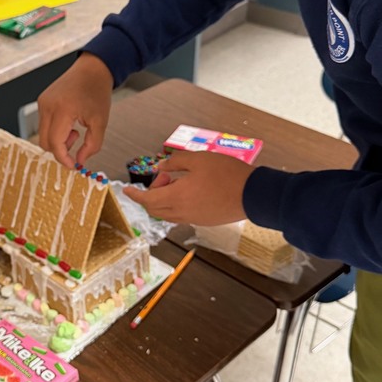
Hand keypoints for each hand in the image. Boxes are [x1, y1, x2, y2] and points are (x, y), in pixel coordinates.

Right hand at [37, 53, 113, 166]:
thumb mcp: (100, 122)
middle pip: (44, 142)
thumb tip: (80, 161)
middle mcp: (48, 105)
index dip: (63, 158)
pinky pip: (44, 124)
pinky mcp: (42, 101)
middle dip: (60, 149)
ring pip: (43, 134)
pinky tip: (69, 122)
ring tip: (75, 130)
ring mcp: (42, 103)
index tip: (73, 165)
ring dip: (58, 139)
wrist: (92, 70)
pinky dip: (55, 130)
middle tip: (76, 142)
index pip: (55, 143)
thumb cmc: (97, 92)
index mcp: (63, 109)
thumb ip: (92, 145)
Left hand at [124, 150, 254, 224]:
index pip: (147, 200)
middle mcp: (182, 212)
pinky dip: (176, 205)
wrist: (254, 194)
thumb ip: (175, 162)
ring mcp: (194, 219)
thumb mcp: (198, 159)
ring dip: (165, 199)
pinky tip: (190, 190)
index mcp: (177, 197)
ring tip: (179, 181)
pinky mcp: (204, 221)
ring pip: (168, 214)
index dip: (135, 195)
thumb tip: (161, 167)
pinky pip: (181, 216)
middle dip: (152, 193)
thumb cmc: (227, 173)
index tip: (126, 190)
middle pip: (155, 209)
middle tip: (166, 176)